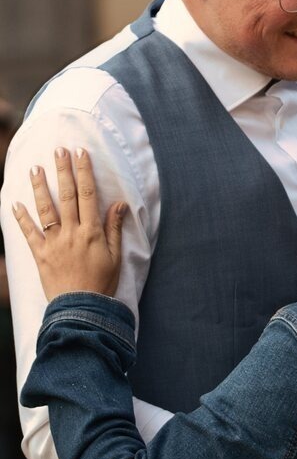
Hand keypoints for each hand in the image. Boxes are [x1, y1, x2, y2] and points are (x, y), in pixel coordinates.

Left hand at [12, 148, 126, 300]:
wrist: (81, 309)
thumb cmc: (101, 283)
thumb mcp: (115, 256)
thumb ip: (114, 228)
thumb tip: (119, 203)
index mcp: (92, 231)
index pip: (89, 194)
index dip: (84, 172)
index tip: (81, 153)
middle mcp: (72, 232)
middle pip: (67, 195)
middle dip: (63, 170)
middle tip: (58, 150)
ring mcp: (54, 242)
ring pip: (46, 209)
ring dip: (40, 187)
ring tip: (35, 168)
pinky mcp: (40, 254)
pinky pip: (29, 233)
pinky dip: (21, 218)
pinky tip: (15, 203)